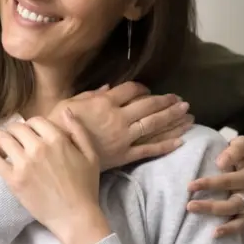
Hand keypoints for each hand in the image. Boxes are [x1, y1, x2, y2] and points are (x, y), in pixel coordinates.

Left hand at [0, 113, 111, 243]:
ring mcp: (24, 164)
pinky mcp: (13, 180)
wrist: (75, 217)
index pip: (35, 121)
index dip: (32, 125)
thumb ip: (78, 131)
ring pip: (3, 139)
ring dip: (1, 137)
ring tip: (2, 142)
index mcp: (57, 139)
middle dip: (15, 130)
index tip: (30, 132)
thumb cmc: (86, 187)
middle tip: (14, 137)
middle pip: (17, 128)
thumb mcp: (91, 155)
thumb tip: (66, 112)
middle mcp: (38, 148)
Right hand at [48, 82, 193, 170]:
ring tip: (189, 114)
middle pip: (149, 106)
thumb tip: (107, 87)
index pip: (131, 90)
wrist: (54, 154)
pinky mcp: (124, 155)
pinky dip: (165, 145)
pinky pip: (148, 150)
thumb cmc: (56, 126)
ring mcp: (123, 137)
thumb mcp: (69, 104)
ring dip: (173, 119)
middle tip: (182, 100)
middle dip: (167, 102)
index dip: (143, 88)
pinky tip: (180, 141)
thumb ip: (90, 94)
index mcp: (105, 102)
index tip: (149, 89)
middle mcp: (118, 117)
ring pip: (154, 126)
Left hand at [186, 136, 243, 240]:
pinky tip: (220, 240)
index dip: (209, 184)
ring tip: (212, 233)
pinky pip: (241, 227)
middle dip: (211, 207)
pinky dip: (234, 235)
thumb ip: (234, 151)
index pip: (227, 181)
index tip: (190, 185)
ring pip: (239, 220)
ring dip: (226, 227)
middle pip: (232, 204)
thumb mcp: (241, 144)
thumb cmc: (241, 153)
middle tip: (189, 206)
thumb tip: (220, 162)